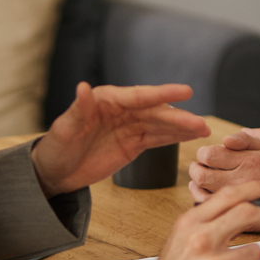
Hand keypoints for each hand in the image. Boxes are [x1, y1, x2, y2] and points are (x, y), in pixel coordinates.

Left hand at [31, 82, 208, 195]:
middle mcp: (122, 110)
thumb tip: (83, 87)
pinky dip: (175, 138)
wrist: (54, 172)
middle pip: (155, 112)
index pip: (139, 96)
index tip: (186, 91)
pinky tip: (192, 137)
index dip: (163, 93)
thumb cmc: (55, 148)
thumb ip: (78, 110)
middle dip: (178, 118)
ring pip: (160, 125)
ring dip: (182, 128)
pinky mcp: (133, 144)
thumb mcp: (63, 129)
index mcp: (106, 100)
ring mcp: (129, 127)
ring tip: (205, 130)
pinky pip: (157, 139)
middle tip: (200, 124)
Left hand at [187, 128, 259, 232]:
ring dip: (198, 188)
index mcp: (251, 159)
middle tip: (199, 169)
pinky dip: (208, 204)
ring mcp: (244, 200)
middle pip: (202, 175)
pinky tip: (210, 198)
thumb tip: (228, 138)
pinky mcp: (246, 216)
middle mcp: (244, 180)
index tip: (207, 156)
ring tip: (201, 183)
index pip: (209, 155)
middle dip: (196, 170)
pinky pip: (218, 212)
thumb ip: (252, 137)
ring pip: (204, 195)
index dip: (203, 154)